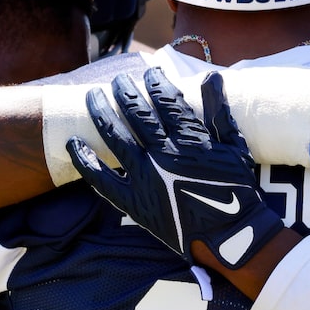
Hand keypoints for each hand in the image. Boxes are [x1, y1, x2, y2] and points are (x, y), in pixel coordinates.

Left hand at [69, 68, 284, 268]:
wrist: (229, 236)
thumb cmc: (237, 191)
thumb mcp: (235, 148)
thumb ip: (220, 112)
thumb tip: (210, 77)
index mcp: (189, 138)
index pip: (165, 100)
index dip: (156, 82)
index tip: (150, 73)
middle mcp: (163, 153)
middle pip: (136, 112)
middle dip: (124, 91)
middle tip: (118, 79)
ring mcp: (145, 177)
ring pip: (115, 136)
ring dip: (101, 113)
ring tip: (92, 97)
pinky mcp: (134, 202)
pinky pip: (102, 179)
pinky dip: (85, 161)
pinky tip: (73, 144)